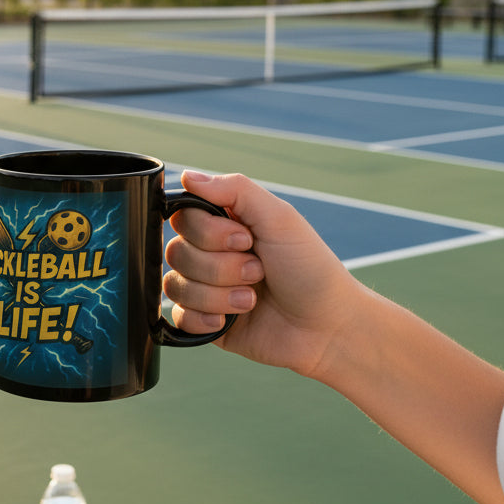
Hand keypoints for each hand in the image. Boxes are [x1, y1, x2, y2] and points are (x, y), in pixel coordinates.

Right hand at [164, 171, 363, 379]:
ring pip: (175, 286)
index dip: (209, 232)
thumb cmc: (310, 269)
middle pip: (176, 252)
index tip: (246, 240)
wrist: (327, 327)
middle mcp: (209, 254)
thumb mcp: (279, 218)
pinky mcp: (203, 321)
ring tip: (252, 300)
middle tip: (259, 272)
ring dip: (219, 295)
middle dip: (222, 267)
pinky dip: (204, 319)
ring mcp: (204, 289)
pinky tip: (230, 320)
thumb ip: (235, 190)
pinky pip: (177, 317)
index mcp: (224, 224)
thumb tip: (188, 176)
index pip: (183, 217)